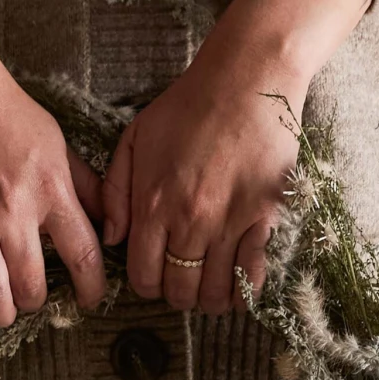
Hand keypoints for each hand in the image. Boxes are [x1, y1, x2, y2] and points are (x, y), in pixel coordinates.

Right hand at [0, 0, 105, 342]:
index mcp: (51, 192)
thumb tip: (113, 228)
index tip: (91, 301)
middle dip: (39, 301)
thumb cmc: (6, 109)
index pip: (84, 258)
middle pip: (34, 286)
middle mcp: (14, 213)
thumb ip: (86, 188)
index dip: (92, 290)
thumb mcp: (58, 144)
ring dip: (3, 312)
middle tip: (35, 296)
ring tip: (5, 308)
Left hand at [100, 0, 371, 314]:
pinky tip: (240, 288)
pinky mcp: (265, 218)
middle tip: (186, 284)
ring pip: (216, 292)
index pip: (144, 276)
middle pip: (179, 290)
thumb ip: (115, 191)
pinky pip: (253, 276)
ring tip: (212, 289)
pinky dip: (245, 292)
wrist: (247, 80)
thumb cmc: (188, 106)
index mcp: (153, 205)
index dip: (148, 286)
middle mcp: (189, 221)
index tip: (157, 276)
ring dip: (211, 299)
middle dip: (179, 295)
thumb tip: (112, 239)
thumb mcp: (134, 138)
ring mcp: (229, 223)